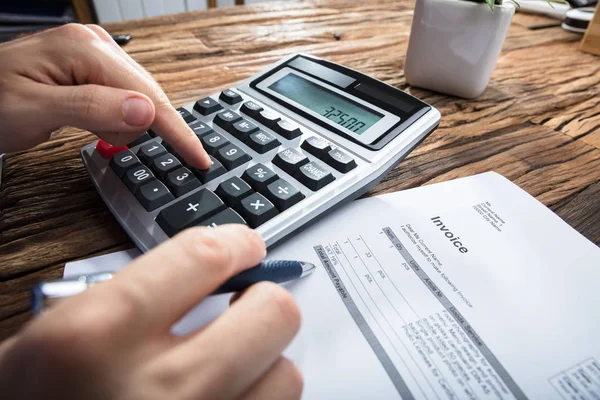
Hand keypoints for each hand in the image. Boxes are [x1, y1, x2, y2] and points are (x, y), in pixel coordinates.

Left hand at [0, 23, 210, 168]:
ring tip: (80, 122)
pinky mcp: (97, 65)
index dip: (176, 131)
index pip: (147, 95)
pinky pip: (126, 97)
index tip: (199, 158)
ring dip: (117, 123)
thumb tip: (146, 111)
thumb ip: (91, 108)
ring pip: (139, 100)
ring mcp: (98, 52)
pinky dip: (115, 116)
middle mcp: (97, 44)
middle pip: (148, 97)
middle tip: (89, 132)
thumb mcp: (33, 111)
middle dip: (128, 126)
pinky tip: (91, 116)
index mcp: (85, 48)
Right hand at [0, 225, 302, 399]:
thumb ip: (114, 301)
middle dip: (264, 301)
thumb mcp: (41, 348)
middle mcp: (156, 389)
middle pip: (272, 314)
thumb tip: (190, 276)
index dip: (237, 243)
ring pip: (286, 375)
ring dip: (265, 362)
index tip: (246, 247)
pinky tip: (228, 398)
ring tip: (234, 364)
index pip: (204, 256)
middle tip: (246, 306)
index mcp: (94, 337)